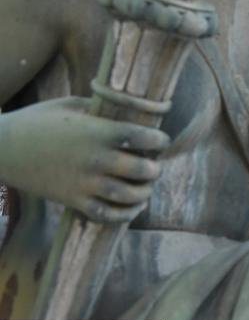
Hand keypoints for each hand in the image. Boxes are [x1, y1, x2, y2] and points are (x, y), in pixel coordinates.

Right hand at [0, 97, 167, 222]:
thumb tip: (127, 107)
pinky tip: (133, 207)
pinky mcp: (72, 200)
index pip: (142, 137)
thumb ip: (101, 107)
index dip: (159, 140)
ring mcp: (84, 182)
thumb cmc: (37, 121)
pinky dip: (124, 214)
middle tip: (154, 166)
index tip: (161, 140)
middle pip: (141, 170)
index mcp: (98, 132)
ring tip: (146, 187)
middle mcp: (95, 159)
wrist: (2, 149)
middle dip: (154, 169)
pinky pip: (105, 214)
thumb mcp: (70, 105)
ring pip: (127, 195)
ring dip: (144, 193)